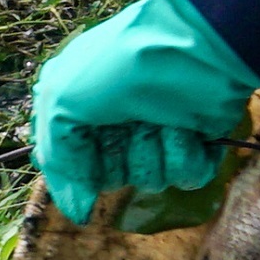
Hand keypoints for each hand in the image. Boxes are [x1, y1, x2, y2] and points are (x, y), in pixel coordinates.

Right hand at [29, 0, 259, 228]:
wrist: (190, 45)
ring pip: (150, 179)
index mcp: (82, 109)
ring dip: (152, 152)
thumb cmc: (118, 65)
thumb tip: (79, 214)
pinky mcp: (199, 142)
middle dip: (117, 154)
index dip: (78, 163)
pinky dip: (185, 154)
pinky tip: (186, 127)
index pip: (71, 163)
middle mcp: (119, 125)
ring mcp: (160, 133)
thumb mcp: (62, 102)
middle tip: (126, 121)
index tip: (87, 142)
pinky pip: (187, 176)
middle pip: (111, 177)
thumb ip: (59, 160)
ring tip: (160, 117)